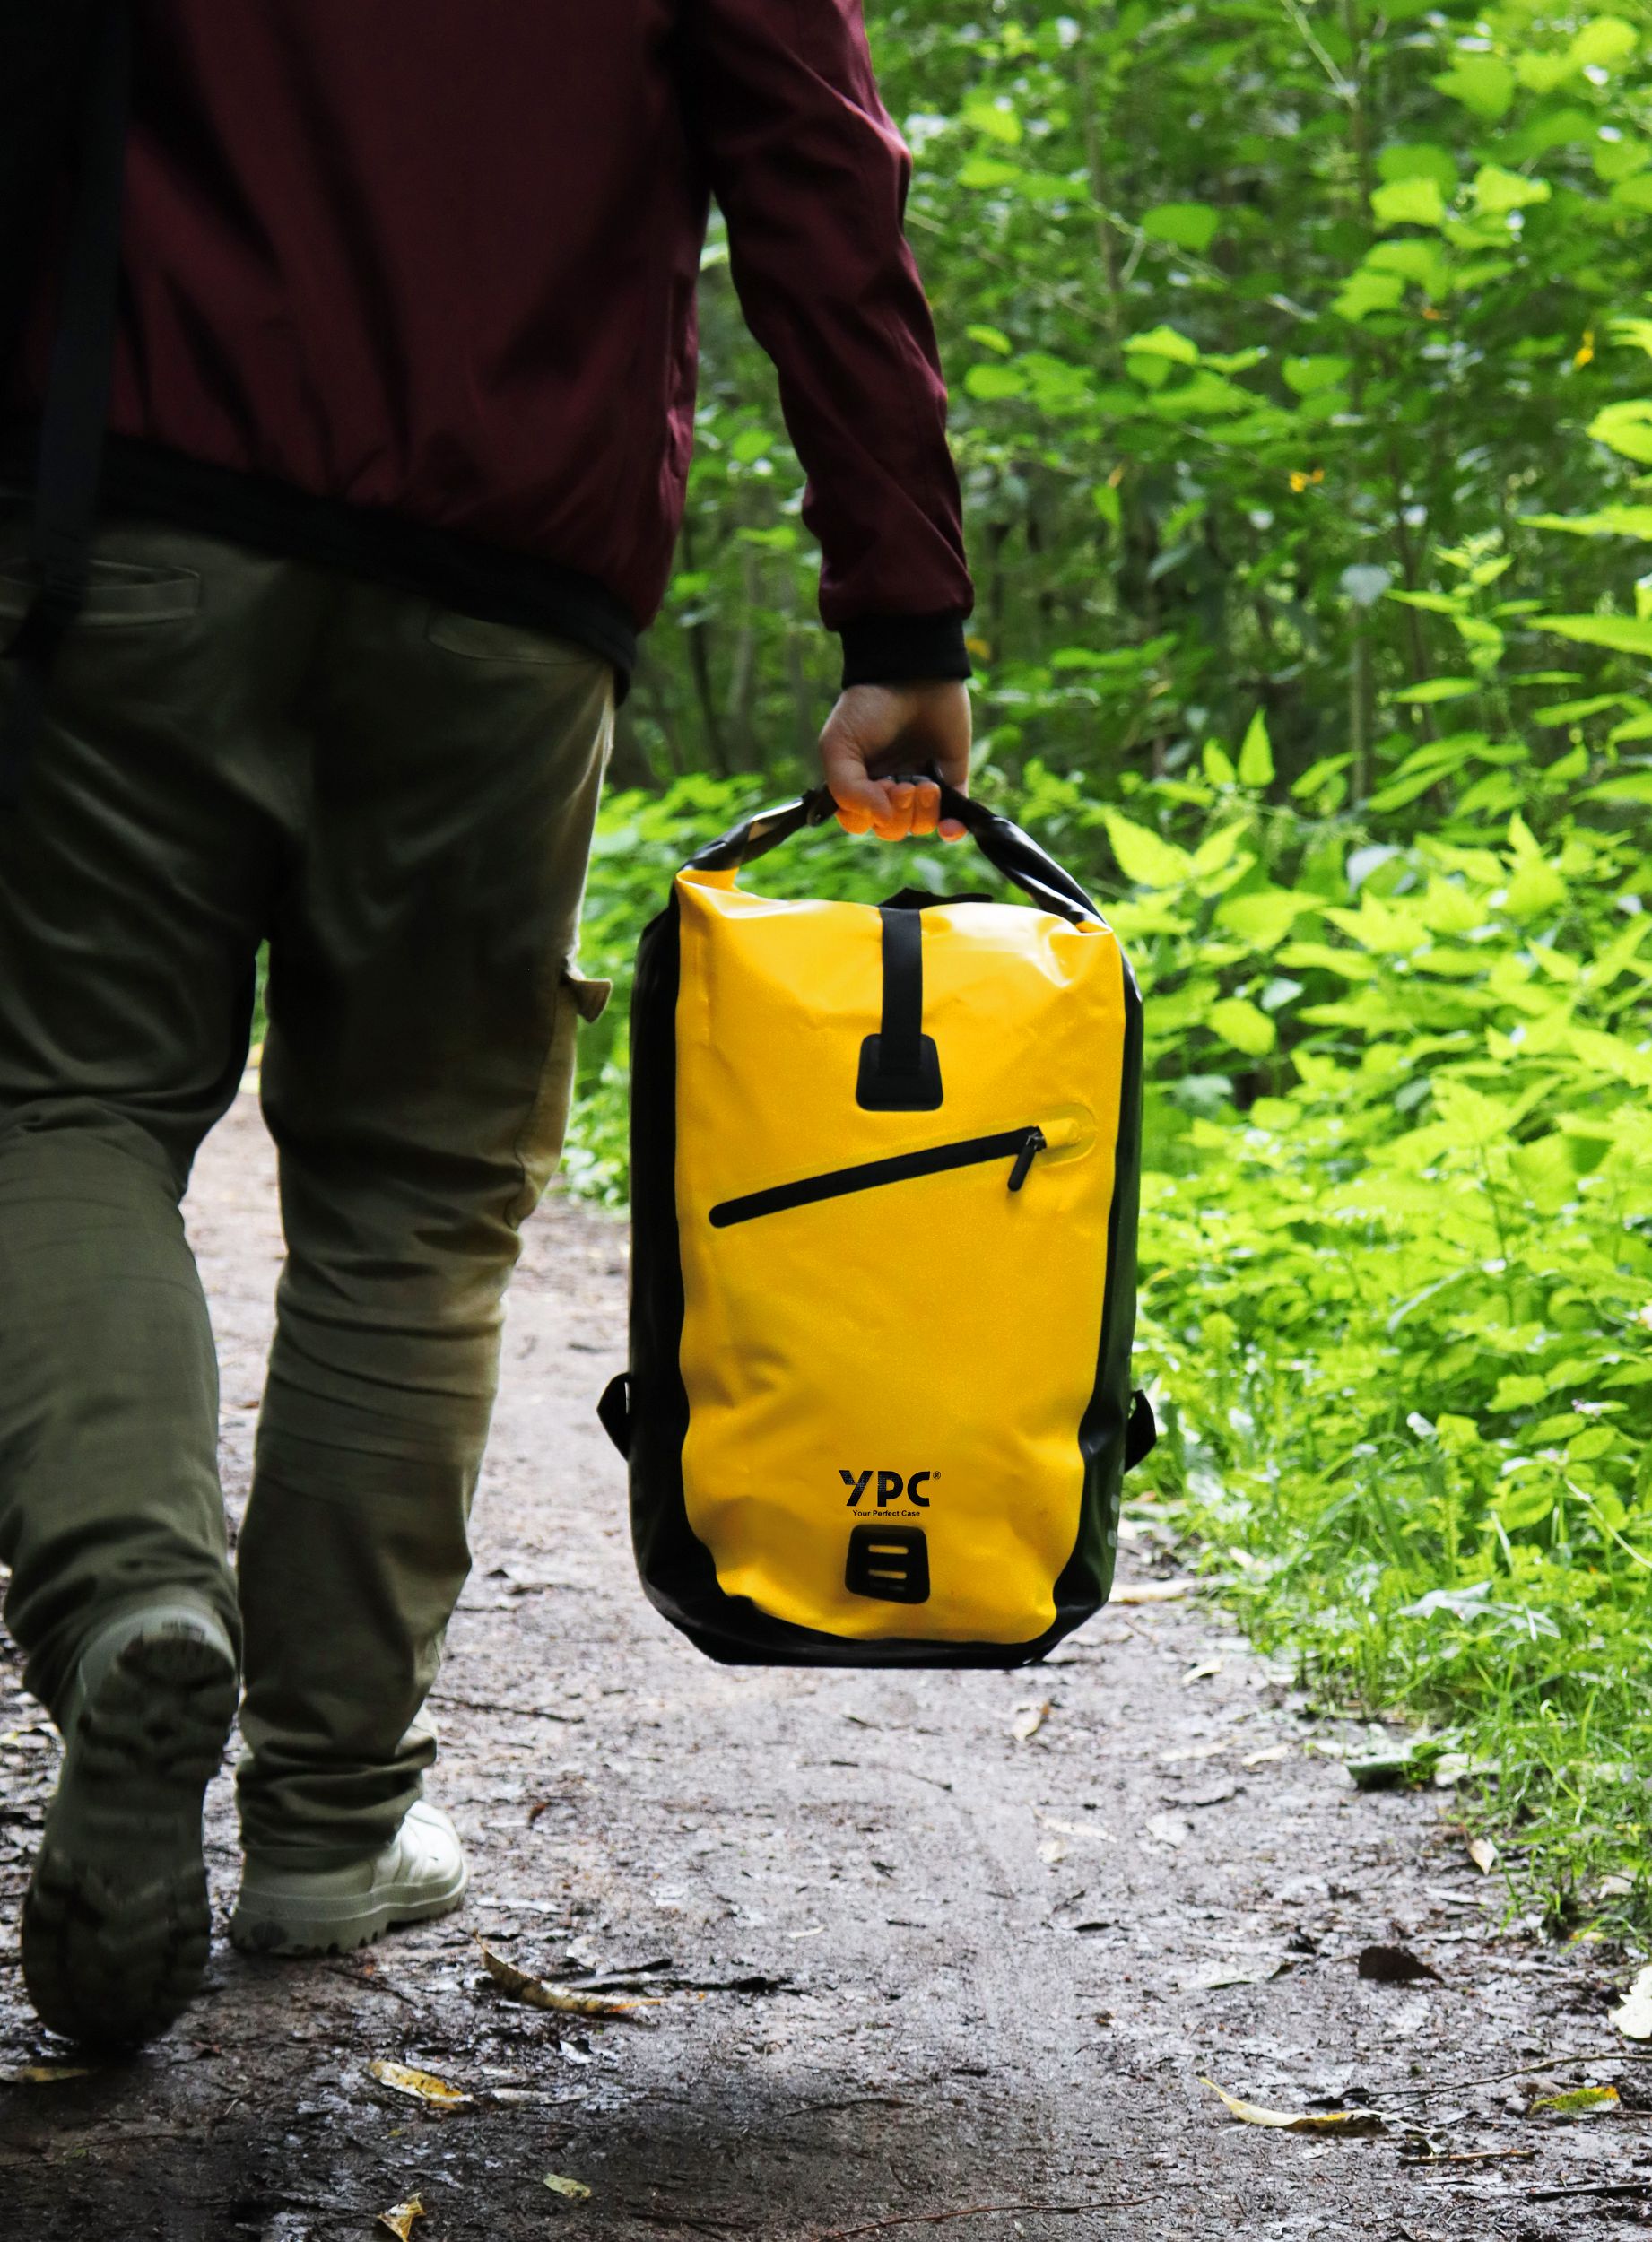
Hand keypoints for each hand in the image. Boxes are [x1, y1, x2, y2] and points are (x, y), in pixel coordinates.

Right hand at [817, 680, 971, 841]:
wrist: (912, 673)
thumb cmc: (868, 706)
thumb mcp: (838, 746)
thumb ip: (847, 790)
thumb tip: (883, 821)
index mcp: (859, 782)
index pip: (860, 822)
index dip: (868, 816)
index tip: (878, 788)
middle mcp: (888, 788)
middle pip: (891, 829)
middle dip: (898, 815)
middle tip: (904, 785)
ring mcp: (921, 784)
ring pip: (920, 826)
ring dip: (922, 814)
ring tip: (926, 785)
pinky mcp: (951, 779)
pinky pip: (953, 820)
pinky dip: (952, 830)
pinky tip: (950, 827)